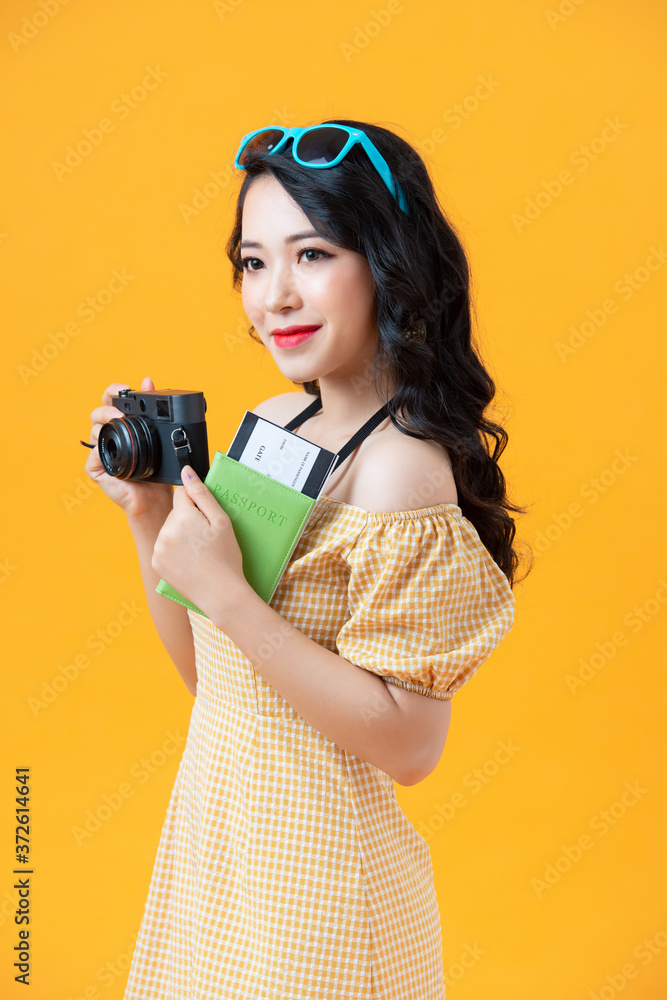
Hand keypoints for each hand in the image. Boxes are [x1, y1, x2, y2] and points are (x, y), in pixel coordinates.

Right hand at [85, 376, 173, 521]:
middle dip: (107, 407)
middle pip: (98, 412)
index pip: (111, 400)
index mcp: (121, 424)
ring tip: (118, 425)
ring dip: (104, 425)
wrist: (156, 496)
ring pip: (94, 430)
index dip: (114, 390)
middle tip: (120, 412)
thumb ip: (151, 409)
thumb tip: (147, 380)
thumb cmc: (156, 467)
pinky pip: (93, 455)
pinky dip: (100, 450)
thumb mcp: (158, 435)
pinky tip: (110, 450)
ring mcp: (100, 450)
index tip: (125, 387)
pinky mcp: (96, 468)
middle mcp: (108, 435)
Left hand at [151, 465, 249, 618]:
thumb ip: (202, 494)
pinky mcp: (156, 563)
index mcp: (182, 516)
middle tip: (206, 539)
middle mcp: (165, 530)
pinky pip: (164, 547)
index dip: (197, 506)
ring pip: (169, 530)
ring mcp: (158, 548)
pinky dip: (174, 551)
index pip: (182, 495)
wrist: (220, 593)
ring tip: (199, 551)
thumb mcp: (221, 521)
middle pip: (175, 513)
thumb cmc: (226, 557)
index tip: (207, 520)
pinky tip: (189, 560)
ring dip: (180, 535)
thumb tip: (187, 471)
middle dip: (188, 520)